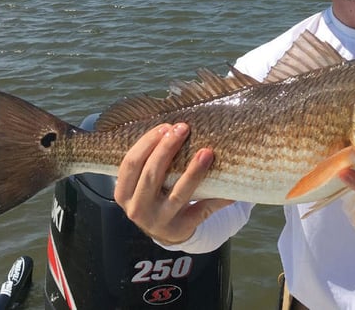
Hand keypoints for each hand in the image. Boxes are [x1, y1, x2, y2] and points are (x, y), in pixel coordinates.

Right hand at [114, 123, 233, 244]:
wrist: (167, 230)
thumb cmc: (156, 193)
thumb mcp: (142, 182)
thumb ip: (150, 158)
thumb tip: (173, 124)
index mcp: (124, 193)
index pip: (131, 164)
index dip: (147, 143)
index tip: (166, 126)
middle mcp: (137, 209)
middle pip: (151, 175)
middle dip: (167, 148)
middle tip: (184, 128)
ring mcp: (159, 222)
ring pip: (178, 193)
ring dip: (193, 171)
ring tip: (206, 152)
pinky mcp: (181, 229)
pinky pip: (202, 210)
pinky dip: (217, 199)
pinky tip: (230, 189)